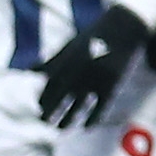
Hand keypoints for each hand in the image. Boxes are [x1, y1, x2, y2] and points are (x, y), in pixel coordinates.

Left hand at [37, 6, 155, 126]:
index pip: (48, 87)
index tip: (40, 107)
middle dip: (49, 114)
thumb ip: (51, 60)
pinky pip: (100, 108)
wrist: (124, 27)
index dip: (42, 100)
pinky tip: (87, 126)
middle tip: (45, 122)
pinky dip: (92, 119)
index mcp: (65, 62)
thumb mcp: (70, 46)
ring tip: (61, 129)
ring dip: (67, 121)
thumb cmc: (94, 36)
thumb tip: (31, 70)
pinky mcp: (112, 85)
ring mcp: (95, 80)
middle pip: (58, 100)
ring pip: (77, 108)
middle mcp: (77, 72)